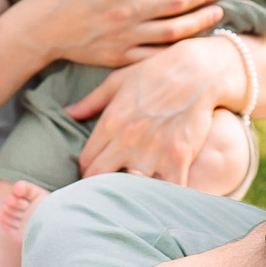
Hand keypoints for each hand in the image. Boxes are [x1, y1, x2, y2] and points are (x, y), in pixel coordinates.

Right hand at [3, 0, 230, 69]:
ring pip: (174, 30)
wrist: (37, 32)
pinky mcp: (122, 57)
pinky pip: (156, 54)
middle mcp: (128, 11)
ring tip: (219, 13)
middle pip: (178, 1)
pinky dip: (177, 49)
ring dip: (200, 21)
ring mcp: (127, 37)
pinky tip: (192, 42)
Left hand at [64, 34, 239, 181]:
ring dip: (132, 191)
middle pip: (100, 178)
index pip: (87, 161)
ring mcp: (155, 150)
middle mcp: (129, 139)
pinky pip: (168, 189)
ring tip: (133, 191)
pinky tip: (163, 196)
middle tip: (109, 186)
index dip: (87, 170)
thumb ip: (91, 101)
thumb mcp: (117, 81)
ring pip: (132, 188)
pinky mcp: (179, 157)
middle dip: (101, 185)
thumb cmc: (155, 72)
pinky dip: (165, 196)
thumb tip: (67, 113)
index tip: (95, 171)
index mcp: (111, 122)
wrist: (197, 70)